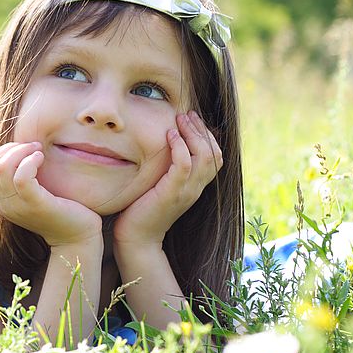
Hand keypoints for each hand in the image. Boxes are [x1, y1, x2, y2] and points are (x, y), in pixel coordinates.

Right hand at [0, 141, 101, 246]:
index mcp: (1, 202)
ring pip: (2, 168)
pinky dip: (30, 161)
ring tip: (38, 152)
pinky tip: (41, 158)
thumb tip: (19, 149)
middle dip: (11, 149)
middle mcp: (4, 205)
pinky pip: (21, 177)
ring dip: (21, 151)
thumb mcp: (33, 194)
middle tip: (33, 147)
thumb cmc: (59, 210)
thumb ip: (21, 178)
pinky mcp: (35, 205)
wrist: (76, 238)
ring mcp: (17, 206)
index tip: (23, 149)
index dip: (1, 152)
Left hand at [113, 110, 222, 248]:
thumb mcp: (159, 184)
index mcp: (195, 186)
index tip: (192, 119)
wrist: (136, 238)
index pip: (216, 157)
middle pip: (214, 154)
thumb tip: (162, 146)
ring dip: (193, 134)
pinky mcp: (172, 193)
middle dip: (202, 130)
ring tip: (179, 119)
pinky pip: (185, 165)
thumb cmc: (141, 209)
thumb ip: (166, 169)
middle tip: (187, 114)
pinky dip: (180, 147)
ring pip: (204, 156)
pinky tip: (169, 135)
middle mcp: (196, 188)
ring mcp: (186, 191)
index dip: (207, 135)